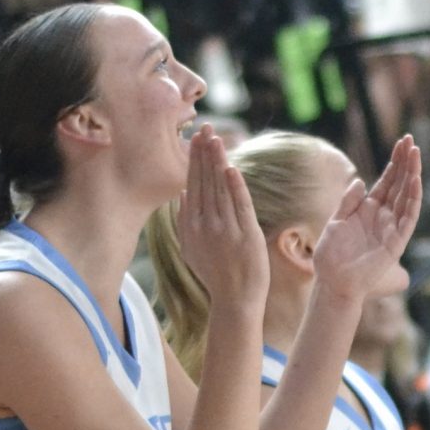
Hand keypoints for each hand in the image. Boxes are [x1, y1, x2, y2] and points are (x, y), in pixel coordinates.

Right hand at [175, 127, 270, 328]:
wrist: (234, 300)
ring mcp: (225, 230)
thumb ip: (185, 221)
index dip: (195, 160)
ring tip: (217, 139)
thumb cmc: (215, 275)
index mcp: (191, 226)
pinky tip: (231, 168)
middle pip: (205, 182)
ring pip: (220, 189)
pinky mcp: (245, 235)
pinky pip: (239, 205)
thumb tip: (183, 193)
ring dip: (218, 162)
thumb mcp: (191, 249)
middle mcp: (205, 225)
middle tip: (206, 128)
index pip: (193, 184)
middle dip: (205, 153)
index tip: (197, 139)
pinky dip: (235, 187)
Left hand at [310, 136, 423, 303]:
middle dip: (406, 162)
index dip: (395, 162)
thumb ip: (347, 202)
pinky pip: (408, 219)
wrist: (333, 281)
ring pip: (406, 197)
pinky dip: (413, 201)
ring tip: (416, 154)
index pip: (387, 181)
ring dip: (412, 175)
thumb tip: (359, 182)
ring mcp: (392, 228)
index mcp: (369, 209)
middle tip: (412, 141)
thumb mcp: (335, 222)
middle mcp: (384, 216)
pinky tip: (415, 182)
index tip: (402, 142)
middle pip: (399, 184)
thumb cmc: (332, 256)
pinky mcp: (396, 242)